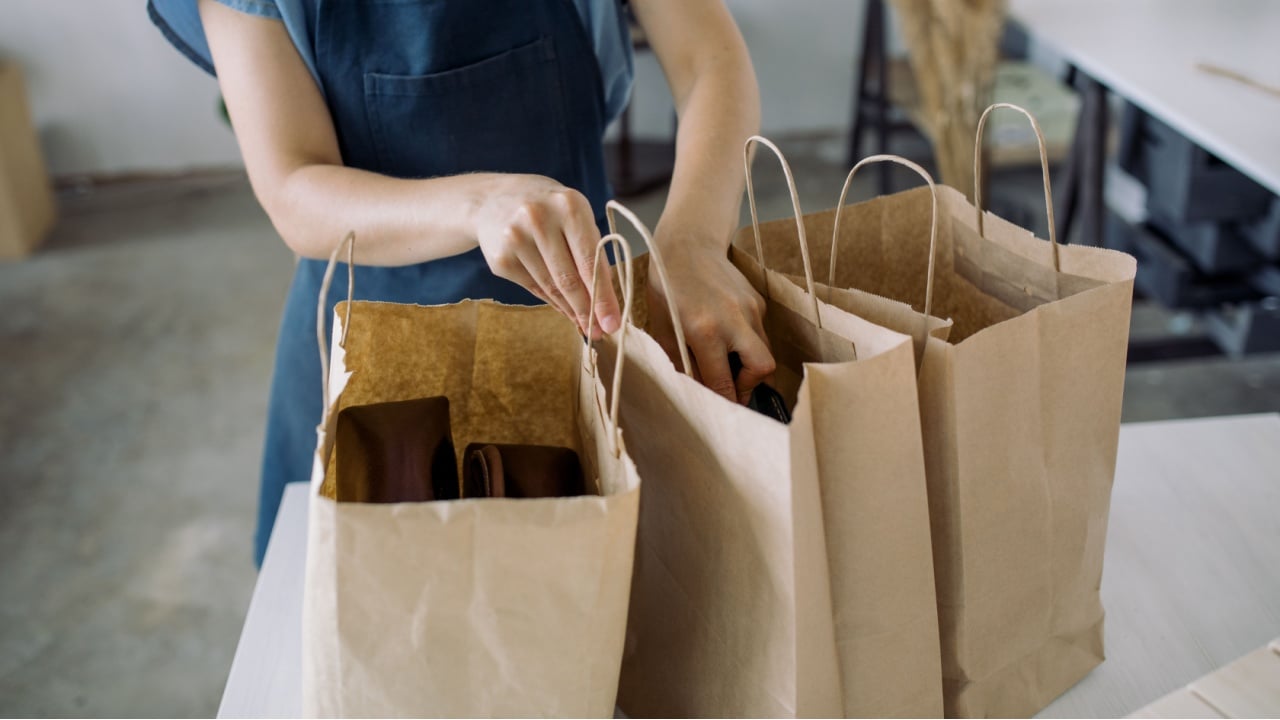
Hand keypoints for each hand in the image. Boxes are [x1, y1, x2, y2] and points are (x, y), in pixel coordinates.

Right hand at [473, 175, 620, 337]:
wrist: (494, 200)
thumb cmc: (549, 211)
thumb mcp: (574, 217)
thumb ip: (591, 252)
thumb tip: (604, 302)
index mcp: (569, 205)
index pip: (591, 260)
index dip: (603, 296)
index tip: (613, 322)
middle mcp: (540, 218)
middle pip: (569, 279)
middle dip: (587, 310)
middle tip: (600, 332)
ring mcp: (516, 238)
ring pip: (551, 287)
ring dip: (571, 310)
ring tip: (584, 324)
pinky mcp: (500, 258)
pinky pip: (533, 288)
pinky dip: (551, 301)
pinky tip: (563, 308)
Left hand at [647, 239, 774, 403]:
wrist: (687, 244)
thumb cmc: (667, 287)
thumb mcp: (664, 329)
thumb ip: (680, 363)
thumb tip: (695, 391)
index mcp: (706, 331)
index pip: (724, 381)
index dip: (724, 402)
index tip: (722, 412)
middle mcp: (735, 321)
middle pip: (762, 369)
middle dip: (748, 386)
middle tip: (731, 388)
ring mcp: (751, 309)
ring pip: (764, 351)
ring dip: (748, 364)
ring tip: (726, 362)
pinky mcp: (758, 300)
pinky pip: (760, 333)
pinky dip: (747, 342)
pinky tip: (728, 335)